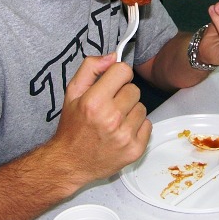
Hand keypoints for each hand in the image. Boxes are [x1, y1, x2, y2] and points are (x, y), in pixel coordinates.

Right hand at [49, 54, 150, 182]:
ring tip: (115, 121)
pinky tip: (121, 132)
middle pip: (134, 89)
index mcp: (94, 102)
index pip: (123, 71)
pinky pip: (148, 125)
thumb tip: (113, 56)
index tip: (112, 84)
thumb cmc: (72, 126)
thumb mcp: (72, 92)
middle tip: (110, 106)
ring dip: (130, 111)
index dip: (118, 75)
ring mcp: (125, 136)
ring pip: (142, 107)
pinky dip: (137, 127)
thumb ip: (91, 68)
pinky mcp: (135, 150)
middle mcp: (111, 118)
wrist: (70, 163)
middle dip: (123, 95)